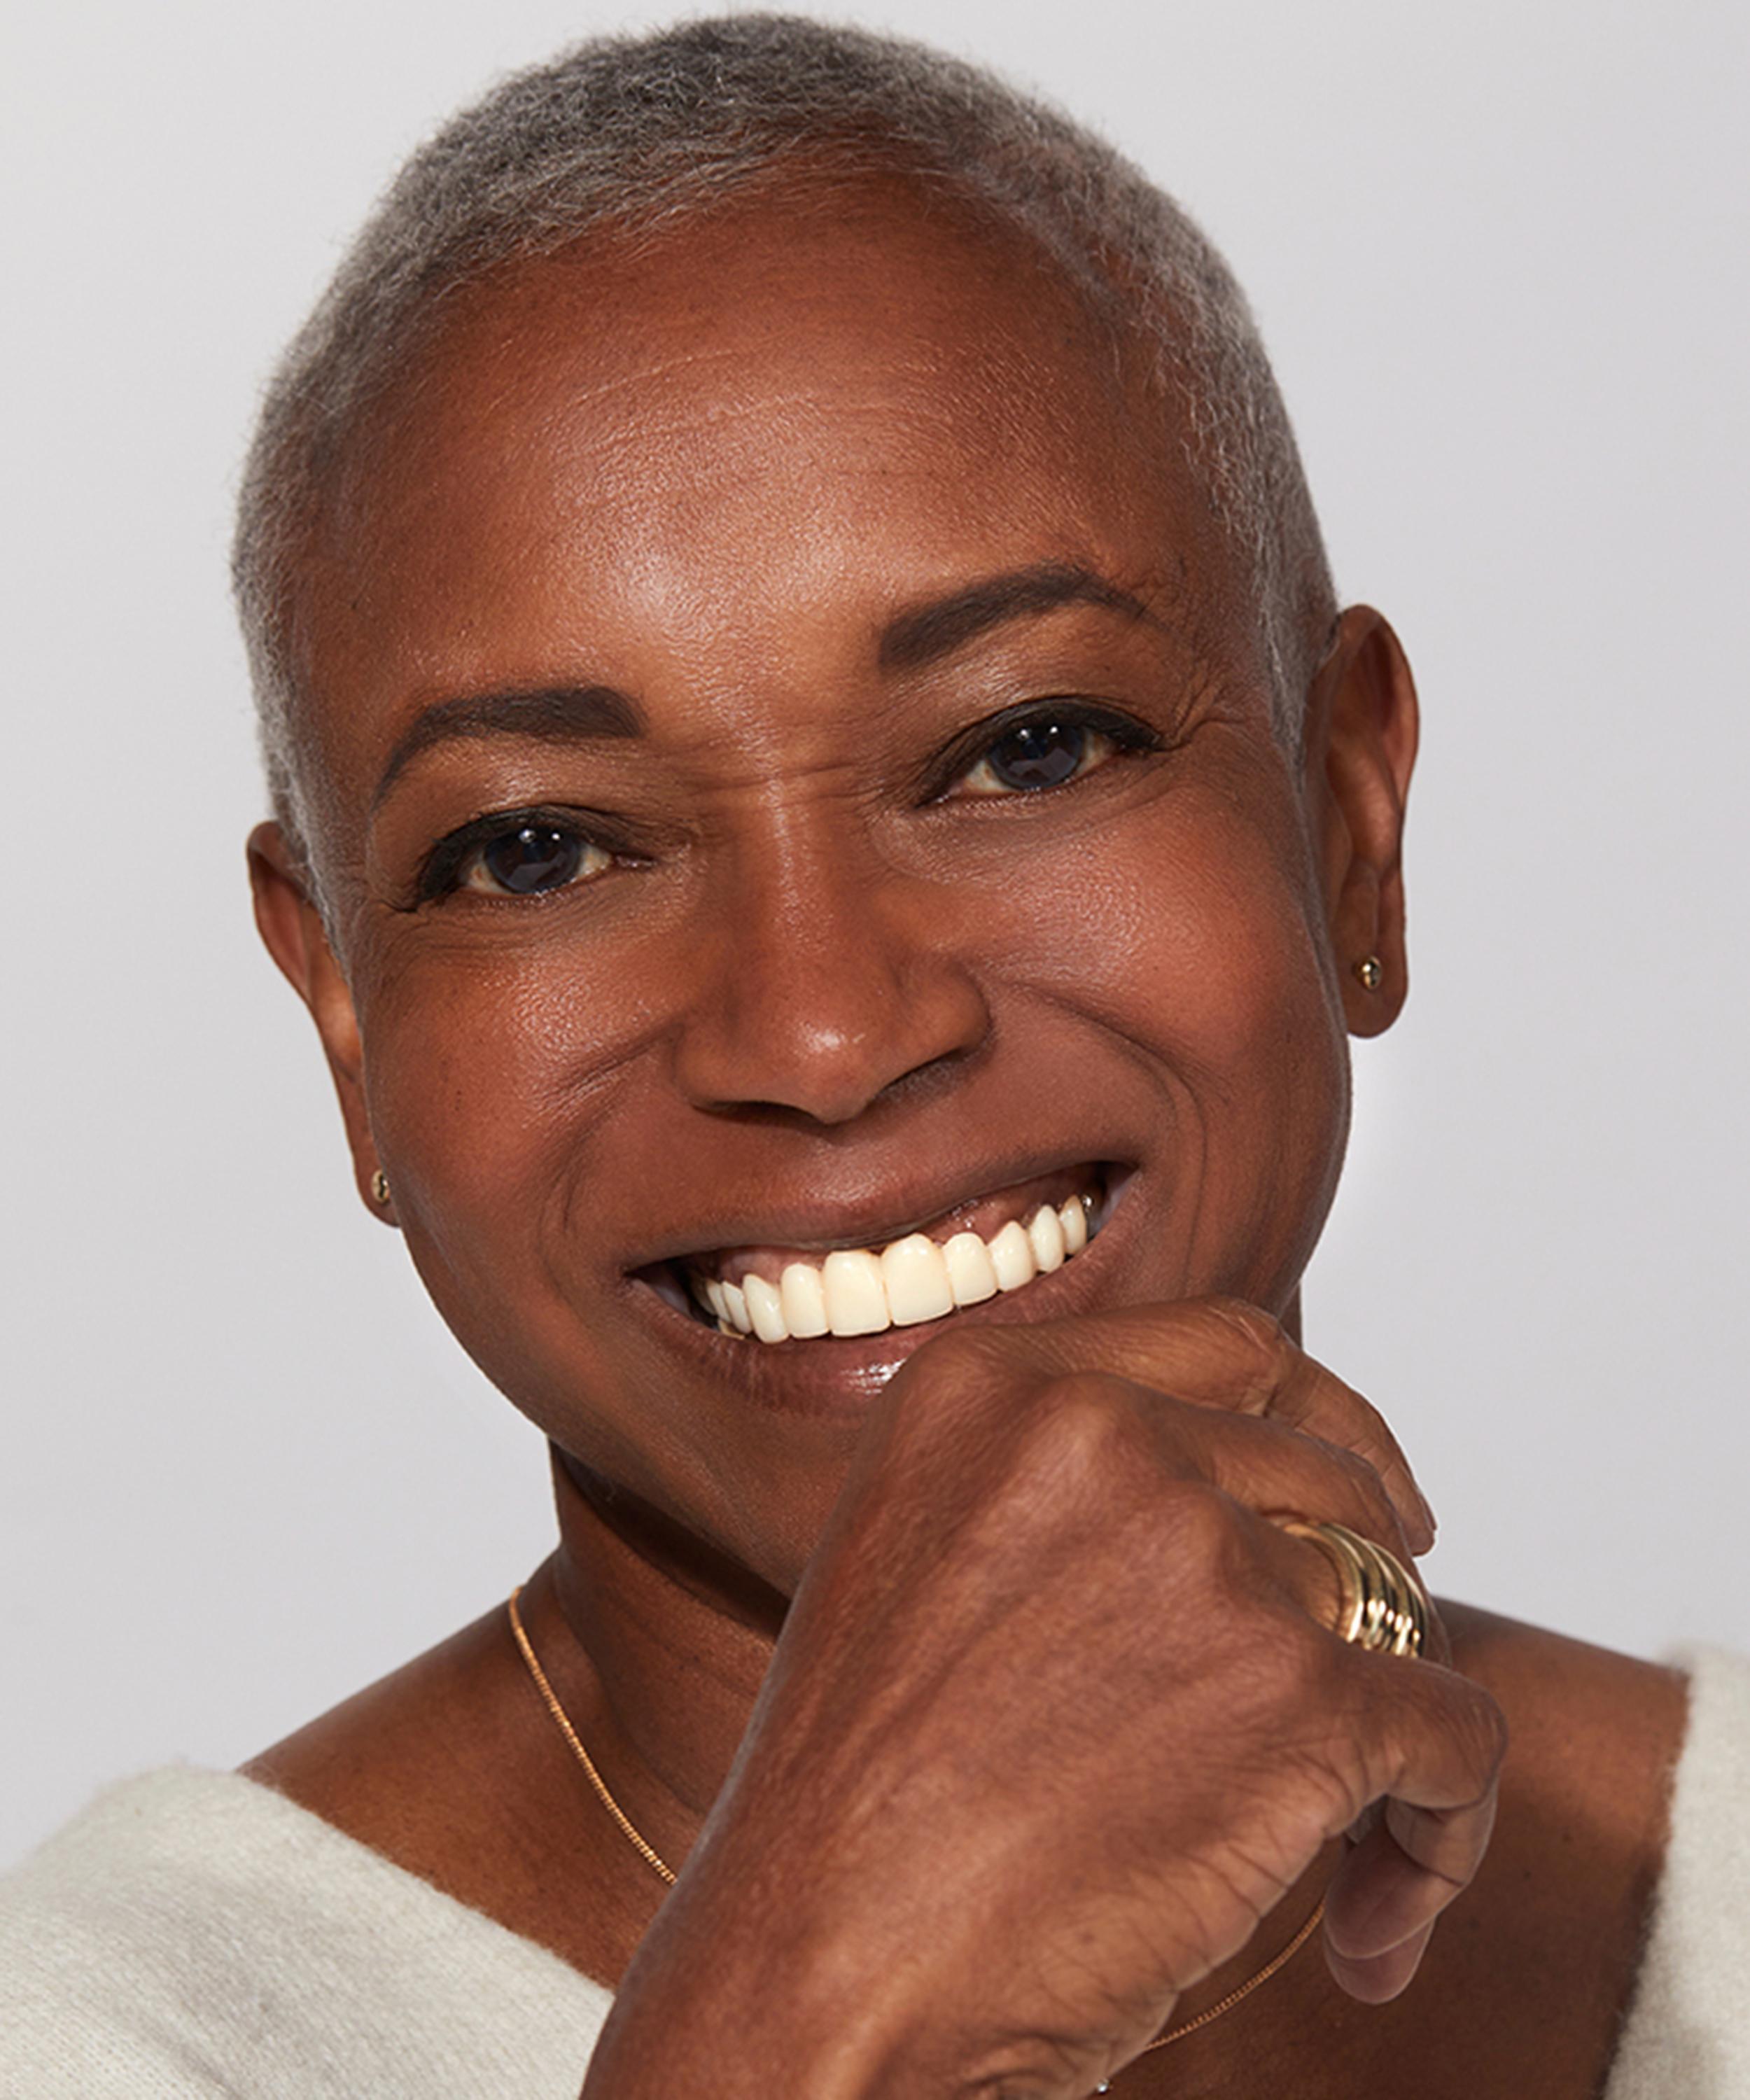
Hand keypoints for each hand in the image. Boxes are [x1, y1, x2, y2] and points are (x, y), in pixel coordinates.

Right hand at [583, 1300, 1504, 2099]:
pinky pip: (1456, 1735)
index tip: (1373, 1504)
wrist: (825, 1978)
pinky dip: (1443, 1830)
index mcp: (991, 1387)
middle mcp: (1101, 1435)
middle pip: (1327, 1477)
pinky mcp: (1296, 1693)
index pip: (1237, 1348)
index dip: (1329, 1424)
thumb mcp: (913, 1561)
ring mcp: (1202, 1554)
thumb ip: (1052, 1489)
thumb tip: (1241, 1508)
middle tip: (1349, 1714)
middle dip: (1363, 1591)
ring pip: (1395, 1610)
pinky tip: (1375, 1919)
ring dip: (1385, 1739)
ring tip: (1331, 1863)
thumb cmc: (855, 1810)